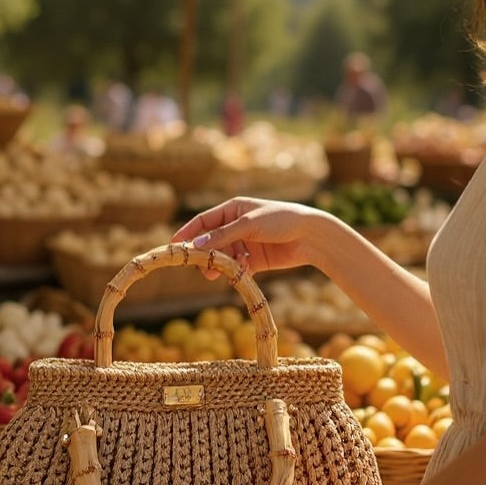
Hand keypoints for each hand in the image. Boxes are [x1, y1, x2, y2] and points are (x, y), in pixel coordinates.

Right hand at [171, 197, 324, 276]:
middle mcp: (237, 226)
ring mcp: (246, 244)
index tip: (174, 246)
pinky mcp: (255, 260)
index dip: (188, 233)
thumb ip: (223, 235)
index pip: (203, 221)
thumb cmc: (282, 220)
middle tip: (197, 267)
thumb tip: (196, 244)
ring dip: (218, 265)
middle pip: (211, 241)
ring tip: (214, 275)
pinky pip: (237, 267)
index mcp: (233, 209)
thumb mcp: (249, 225)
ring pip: (223, 257)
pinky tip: (239, 272)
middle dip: (204, 254)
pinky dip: (234, 271)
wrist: (311, 236)